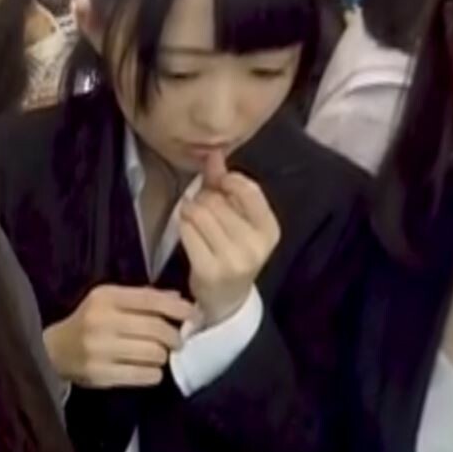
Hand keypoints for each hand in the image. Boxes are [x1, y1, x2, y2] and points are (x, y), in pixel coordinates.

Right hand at [43, 285, 199, 388]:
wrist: (54, 351)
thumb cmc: (90, 321)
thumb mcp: (110, 300)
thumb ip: (143, 298)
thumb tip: (180, 299)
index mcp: (106, 298)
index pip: (150, 299)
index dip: (177, 307)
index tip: (194, 315)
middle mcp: (102, 322)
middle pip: (157, 330)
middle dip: (175, 337)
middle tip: (178, 341)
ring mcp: (100, 350)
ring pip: (154, 354)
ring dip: (163, 356)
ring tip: (158, 354)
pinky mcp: (101, 375)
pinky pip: (145, 376)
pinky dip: (153, 373)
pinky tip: (147, 369)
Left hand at [179, 151, 279, 325]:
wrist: (227, 298)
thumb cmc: (232, 250)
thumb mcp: (239, 219)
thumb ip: (225, 184)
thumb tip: (213, 153)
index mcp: (269, 230)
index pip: (249, 190)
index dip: (228, 180)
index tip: (220, 183)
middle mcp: (255, 246)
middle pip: (217, 201)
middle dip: (205, 197)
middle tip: (204, 208)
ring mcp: (232, 260)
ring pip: (199, 213)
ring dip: (191, 210)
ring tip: (195, 218)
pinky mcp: (209, 270)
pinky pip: (187, 230)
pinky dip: (183, 224)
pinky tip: (187, 229)